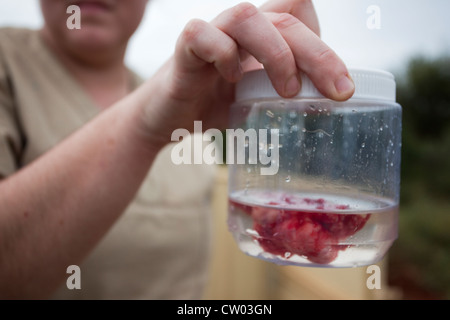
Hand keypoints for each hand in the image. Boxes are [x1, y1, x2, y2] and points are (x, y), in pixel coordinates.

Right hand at [140, 0, 354, 143]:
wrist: (167, 118)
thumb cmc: (213, 106)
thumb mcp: (257, 101)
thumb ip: (283, 96)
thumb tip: (323, 107)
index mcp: (261, 37)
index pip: (299, 12)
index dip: (323, 41)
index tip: (340, 85)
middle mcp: (239, 30)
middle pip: (285, 17)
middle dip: (318, 54)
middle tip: (337, 92)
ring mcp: (211, 35)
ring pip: (247, 17)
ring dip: (276, 54)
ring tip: (286, 91)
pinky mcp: (184, 51)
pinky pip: (201, 35)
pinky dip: (223, 54)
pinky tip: (231, 79)